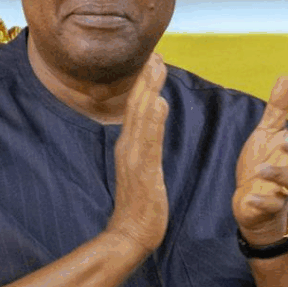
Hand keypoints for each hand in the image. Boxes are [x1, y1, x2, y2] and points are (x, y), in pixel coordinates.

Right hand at [106, 53, 168, 255]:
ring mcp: (134, 158)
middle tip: (156, 53)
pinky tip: (157, 103)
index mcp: (130, 145)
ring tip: (156, 68)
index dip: (145, 82)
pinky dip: (151, 121)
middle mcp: (129, 146)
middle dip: (147, 78)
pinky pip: (148, 141)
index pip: (138, 107)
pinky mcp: (143, 171)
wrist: (129, 233)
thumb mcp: (147, 163)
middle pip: (137, 106)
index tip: (154, 58)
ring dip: (148, 91)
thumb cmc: (140, 203)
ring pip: (141, 117)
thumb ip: (151, 134)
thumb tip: (159, 105)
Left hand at [233, 77, 287, 245]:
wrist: (249, 200)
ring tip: (260, 169)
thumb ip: (278, 109)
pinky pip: (271, 205)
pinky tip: (250, 196)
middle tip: (286, 141)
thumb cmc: (262, 161)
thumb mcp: (266, 133)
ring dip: (278, 175)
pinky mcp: (268, 206)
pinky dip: (263, 202)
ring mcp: (282, 189)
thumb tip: (286, 77)